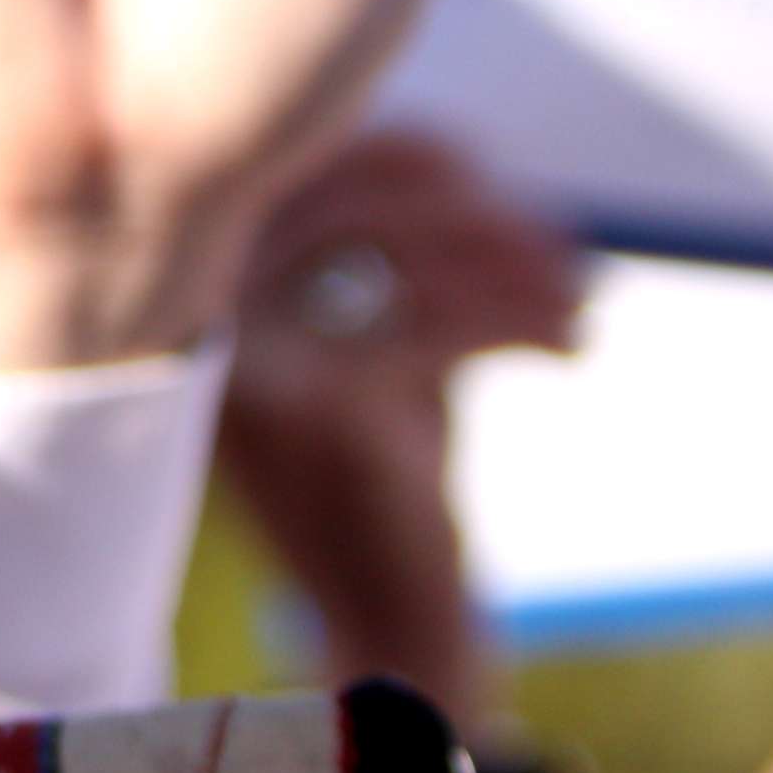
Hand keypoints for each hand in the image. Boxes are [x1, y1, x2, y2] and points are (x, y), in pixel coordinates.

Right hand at [216, 130, 581, 724]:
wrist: (381, 618)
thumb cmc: (381, 475)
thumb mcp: (363, 341)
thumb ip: (379, 251)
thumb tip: (457, 154)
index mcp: (193, 283)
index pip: (306, 165)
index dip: (420, 160)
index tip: (506, 192)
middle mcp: (197, 308)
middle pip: (362, 199)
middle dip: (485, 217)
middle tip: (569, 256)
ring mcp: (249, 354)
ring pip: (408, 254)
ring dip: (517, 270)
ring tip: (578, 307)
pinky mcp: (321, 401)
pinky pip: (441, 319)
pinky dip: (523, 323)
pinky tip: (567, 348)